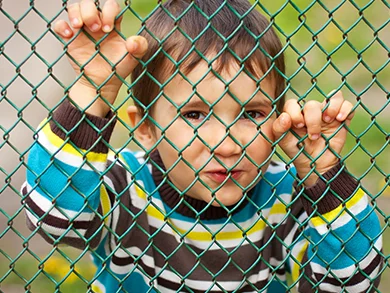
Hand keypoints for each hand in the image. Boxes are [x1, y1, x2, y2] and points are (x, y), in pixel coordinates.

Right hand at [53, 0, 147, 116]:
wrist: (102, 84)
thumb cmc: (119, 68)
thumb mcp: (134, 59)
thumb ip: (140, 47)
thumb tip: (132, 41)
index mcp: (112, 24)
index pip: (110, 6)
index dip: (109, 12)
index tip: (108, 29)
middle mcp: (96, 23)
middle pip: (90, 3)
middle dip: (91, 12)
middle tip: (95, 28)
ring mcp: (82, 30)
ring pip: (74, 8)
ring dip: (76, 13)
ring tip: (79, 26)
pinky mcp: (69, 39)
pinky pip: (60, 25)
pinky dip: (61, 26)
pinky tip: (68, 35)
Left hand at [272, 91, 354, 185]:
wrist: (316, 165)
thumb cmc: (298, 151)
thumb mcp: (284, 142)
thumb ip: (278, 129)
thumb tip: (285, 116)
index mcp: (295, 114)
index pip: (293, 103)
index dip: (295, 112)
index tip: (299, 125)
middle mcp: (311, 111)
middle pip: (312, 104)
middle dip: (312, 120)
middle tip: (313, 136)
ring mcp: (327, 113)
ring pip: (333, 97)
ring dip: (331, 108)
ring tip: (328, 121)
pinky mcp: (341, 119)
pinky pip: (347, 105)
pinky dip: (346, 109)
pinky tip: (341, 119)